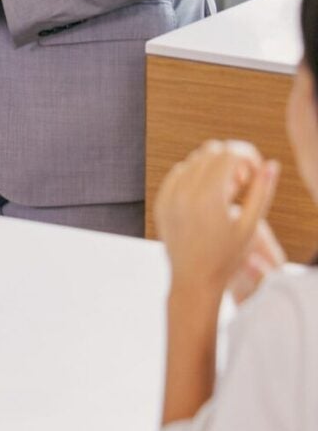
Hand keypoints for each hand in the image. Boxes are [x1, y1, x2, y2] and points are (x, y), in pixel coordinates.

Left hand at [155, 140, 278, 303]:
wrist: (194, 279)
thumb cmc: (228, 256)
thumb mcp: (251, 226)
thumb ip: (261, 192)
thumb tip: (270, 164)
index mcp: (209, 196)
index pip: (229, 153)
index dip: (246, 158)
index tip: (252, 175)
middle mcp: (185, 191)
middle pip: (211, 151)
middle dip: (230, 160)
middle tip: (240, 184)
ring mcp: (169, 195)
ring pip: (193, 160)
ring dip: (212, 167)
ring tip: (225, 193)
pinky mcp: (160, 201)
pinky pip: (177, 173)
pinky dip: (193, 176)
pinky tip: (206, 195)